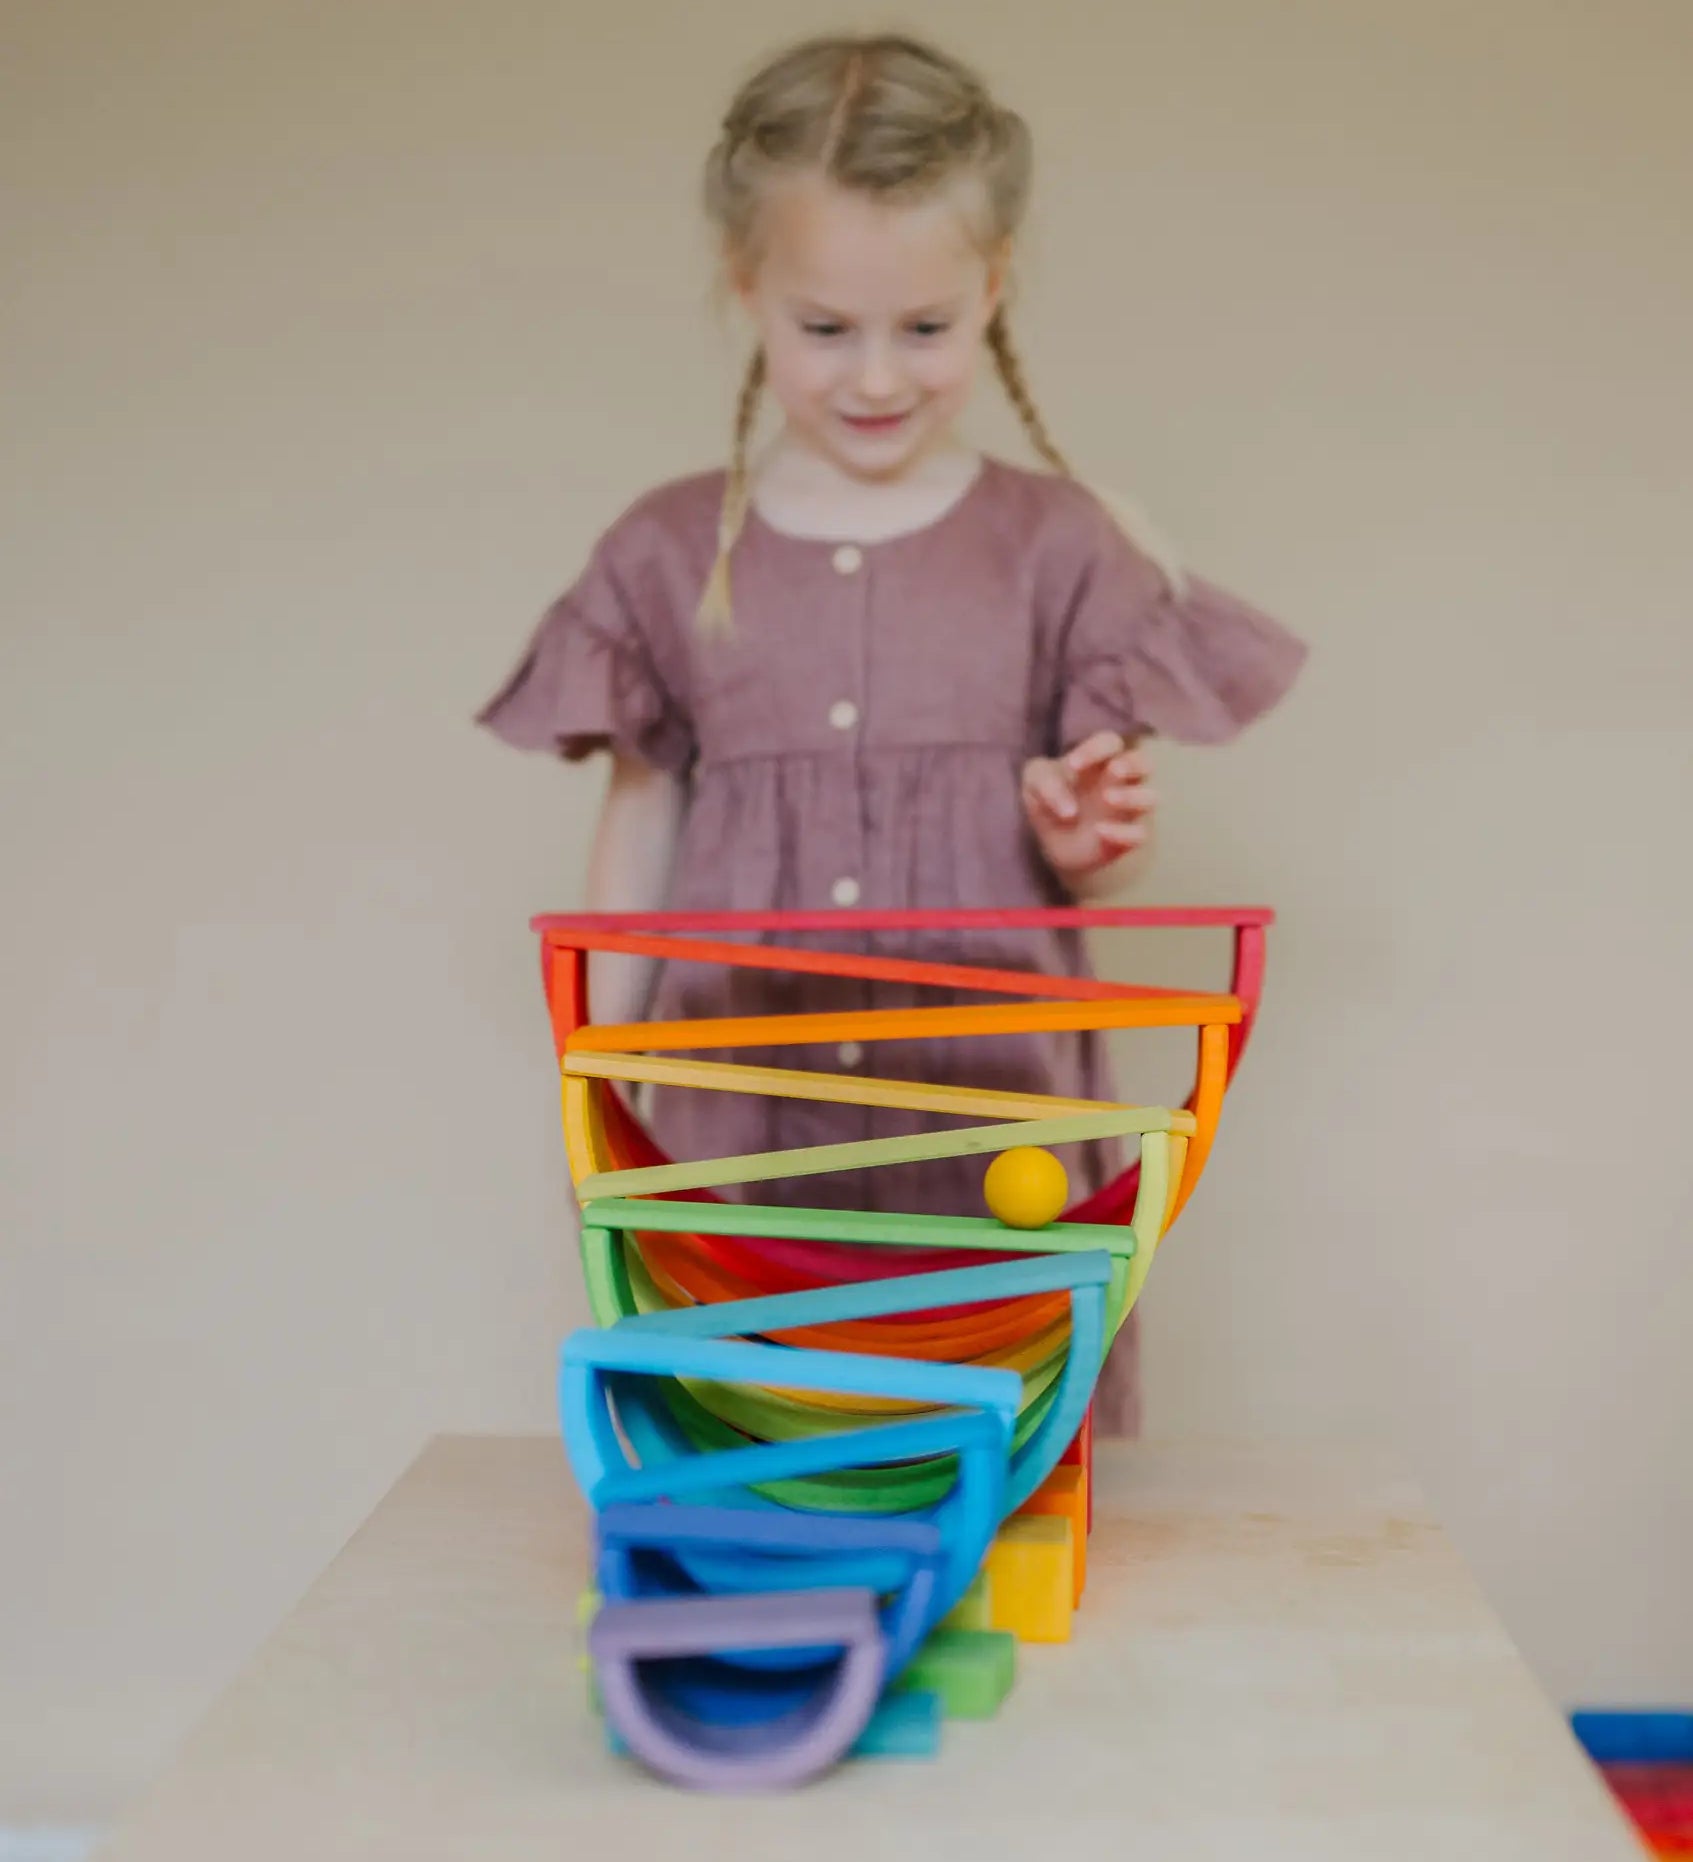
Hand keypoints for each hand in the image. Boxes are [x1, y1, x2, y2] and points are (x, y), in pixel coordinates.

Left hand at [1020, 732, 1156, 880]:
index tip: (1074, 766)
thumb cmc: (1048, 800)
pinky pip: (1140, 834)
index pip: (1110, 743)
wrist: (1051, 842)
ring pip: (1152, 797)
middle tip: (1115, 770)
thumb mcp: (1034, 784)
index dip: (1096, 750)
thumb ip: (1045, 784)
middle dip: (1133, 764)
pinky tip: (1100, 832)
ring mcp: (1128, 810)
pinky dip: (1124, 833)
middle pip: (1144, 762)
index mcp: (1099, 761)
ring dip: (1134, 796)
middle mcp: (1121, 782)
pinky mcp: (1129, 837)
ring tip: (1108, 799)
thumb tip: (1069, 810)